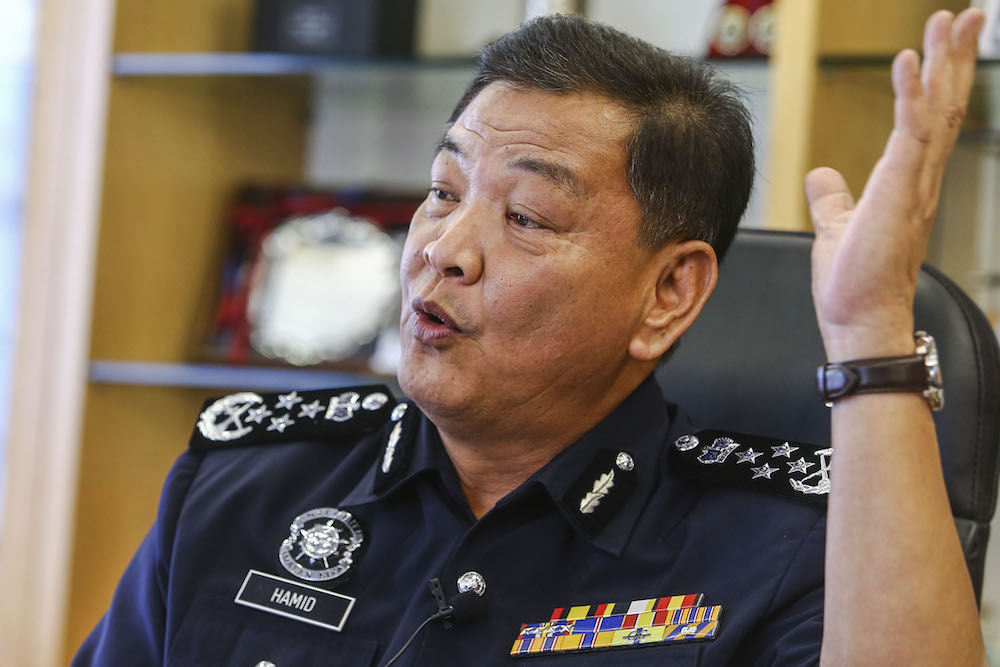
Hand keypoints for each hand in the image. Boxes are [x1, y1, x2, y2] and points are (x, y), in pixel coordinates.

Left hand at [806, 9, 983, 360]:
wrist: (860, 319)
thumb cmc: (854, 282)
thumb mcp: (839, 227)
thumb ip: (833, 199)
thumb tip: (821, 175)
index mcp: (908, 182)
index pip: (929, 120)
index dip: (939, 78)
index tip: (945, 41)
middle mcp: (920, 178)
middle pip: (945, 105)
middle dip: (956, 57)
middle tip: (968, 14)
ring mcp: (914, 184)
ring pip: (936, 111)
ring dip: (942, 63)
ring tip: (950, 21)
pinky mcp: (898, 191)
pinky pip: (908, 133)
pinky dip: (909, 95)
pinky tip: (906, 60)